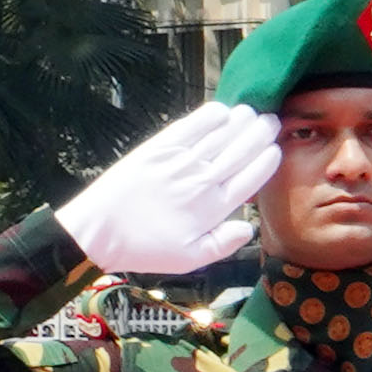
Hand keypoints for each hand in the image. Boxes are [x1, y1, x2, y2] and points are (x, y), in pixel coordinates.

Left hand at [56, 102, 278, 278]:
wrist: (97, 232)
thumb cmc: (143, 248)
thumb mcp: (187, 259)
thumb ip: (222, 245)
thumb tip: (249, 228)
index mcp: (213, 208)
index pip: (252, 177)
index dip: (267, 160)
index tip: (274, 149)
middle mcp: (202, 180)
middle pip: (243, 150)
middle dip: (261, 133)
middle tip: (270, 122)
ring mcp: (181, 161)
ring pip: (223, 134)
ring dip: (242, 120)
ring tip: (252, 113)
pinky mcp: (159, 147)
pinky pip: (193, 125)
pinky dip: (211, 115)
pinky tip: (222, 111)